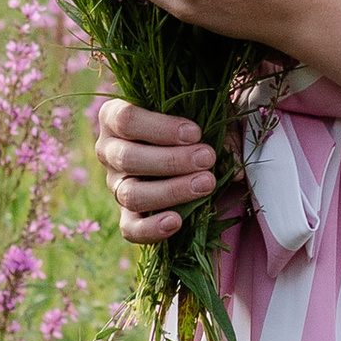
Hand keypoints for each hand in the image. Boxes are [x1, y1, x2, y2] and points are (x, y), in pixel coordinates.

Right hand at [94, 98, 219, 245]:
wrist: (189, 151)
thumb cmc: (190, 122)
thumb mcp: (202, 111)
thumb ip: (214, 123)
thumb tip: (231, 158)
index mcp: (114, 117)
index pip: (125, 119)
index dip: (160, 128)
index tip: (195, 133)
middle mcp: (108, 151)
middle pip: (127, 158)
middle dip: (172, 160)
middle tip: (207, 158)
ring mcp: (116, 185)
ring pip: (130, 194)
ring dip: (170, 191)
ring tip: (206, 183)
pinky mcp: (127, 214)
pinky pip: (130, 229)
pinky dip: (151, 229)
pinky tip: (176, 221)